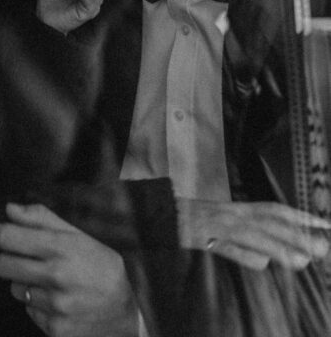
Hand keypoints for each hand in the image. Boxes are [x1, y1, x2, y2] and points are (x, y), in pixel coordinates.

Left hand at [0, 202, 138, 336]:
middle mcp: (55, 276)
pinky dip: (38, 304)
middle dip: (8, 259)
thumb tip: (9, 208)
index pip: (6, 237)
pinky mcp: (53, 327)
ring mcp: (54, 305)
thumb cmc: (100, 267)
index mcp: (60, 247)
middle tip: (24, 258)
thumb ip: (42, 219)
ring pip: (15, 289)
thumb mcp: (79, 236)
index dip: (0, 234)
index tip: (5, 235)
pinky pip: (28, 310)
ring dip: (26, 283)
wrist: (124, 314)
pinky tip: (57, 299)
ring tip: (49, 281)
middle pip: (2, 265)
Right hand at [177, 197, 330, 270]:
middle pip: (271, 222)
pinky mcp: (207, 234)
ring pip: (255, 233)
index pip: (274, 211)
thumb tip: (264, 263)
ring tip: (302, 258)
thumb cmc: (189, 224)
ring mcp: (220, 224)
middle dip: (298, 233)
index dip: (300, 217)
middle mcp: (233, 214)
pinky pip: (229, 243)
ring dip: (280, 245)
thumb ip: (241, 249)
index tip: (323, 224)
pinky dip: (244, 252)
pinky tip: (261, 262)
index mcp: (238, 210)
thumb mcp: (219, 234)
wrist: (160, 215)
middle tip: (322, 245)